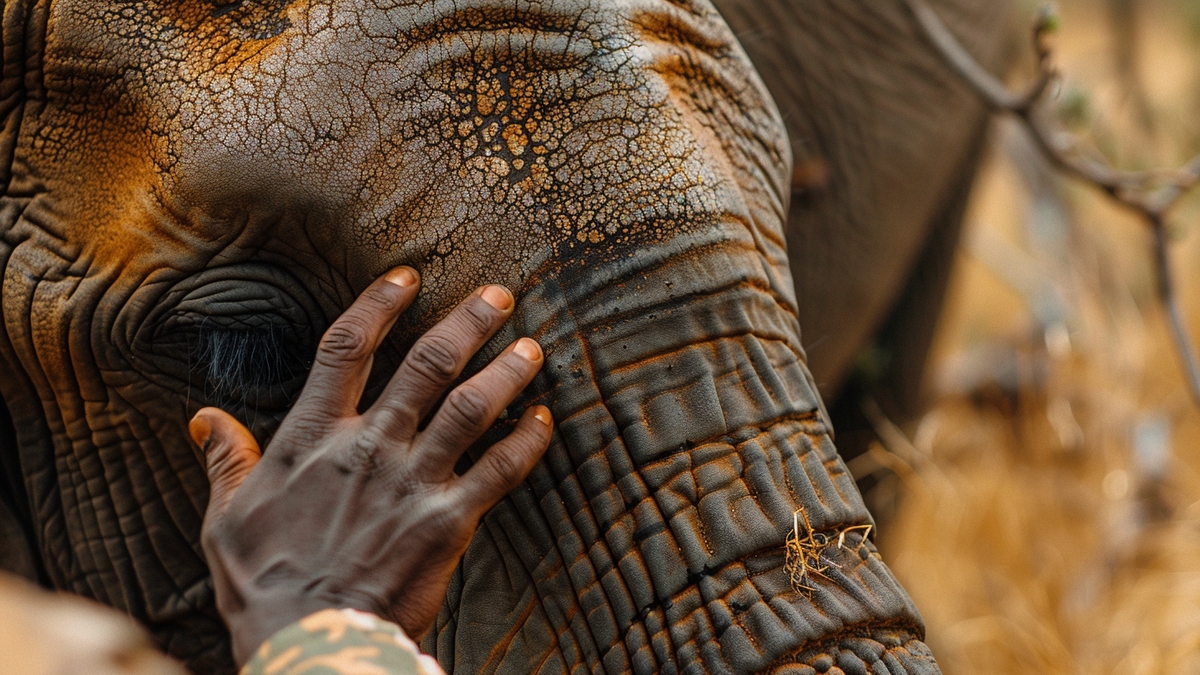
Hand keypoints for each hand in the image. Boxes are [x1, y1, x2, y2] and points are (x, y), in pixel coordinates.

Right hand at [188, 267, 552, 665]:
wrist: (309, 640)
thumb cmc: (264, 583)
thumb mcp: (226, 518)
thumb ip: (227, 461)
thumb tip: (204, 420)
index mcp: (314, 437)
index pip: (347, 348)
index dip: (379, 305)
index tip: (407, 276)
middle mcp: (369, 446)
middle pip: (428, 364)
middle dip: (468, 322)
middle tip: (499, 295)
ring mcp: (413, 481)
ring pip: (472, 407)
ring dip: (507, 371)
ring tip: (533, 346)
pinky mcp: (448, 522)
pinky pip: (499, 471)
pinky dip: (526, 442)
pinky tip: (544, 420)